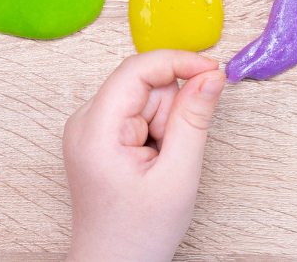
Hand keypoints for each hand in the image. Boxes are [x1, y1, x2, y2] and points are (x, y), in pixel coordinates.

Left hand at [63, 50, 224, 261]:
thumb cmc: (139, 233)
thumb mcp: (178, 175)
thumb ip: (194, 119)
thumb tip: (210, 76)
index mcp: (95, 131)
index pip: (137, 69)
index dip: (179, 63)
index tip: (213, 72)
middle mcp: (84, 121)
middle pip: (144, 84)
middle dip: (170, 113)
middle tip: (171, 154)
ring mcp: (88, 127)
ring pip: (145, 98)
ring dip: (164, 125)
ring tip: (158, 165)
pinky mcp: (98, 134)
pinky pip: (137, 113)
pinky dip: (154, 132)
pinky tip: (149, 163)